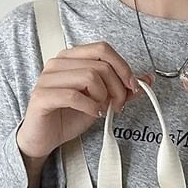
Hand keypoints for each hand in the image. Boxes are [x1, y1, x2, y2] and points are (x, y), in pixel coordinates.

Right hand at [16, 41, 153, 158]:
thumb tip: (145, 80)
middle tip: (118, 106)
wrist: (44, 138)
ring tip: (102, 110)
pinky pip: (74, 96)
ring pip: (89, 76)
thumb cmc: (68, 116)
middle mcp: (58, 63)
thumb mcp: (101, 102)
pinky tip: (93, 114)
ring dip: (103, 97)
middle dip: (117, 88)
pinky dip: (90, 107)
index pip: (103, 49)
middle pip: (100, 65)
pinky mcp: (42, 96)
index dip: (123, 67)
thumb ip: (120, 89)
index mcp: (71, 58)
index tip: (132, 87)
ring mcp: (48, 78)